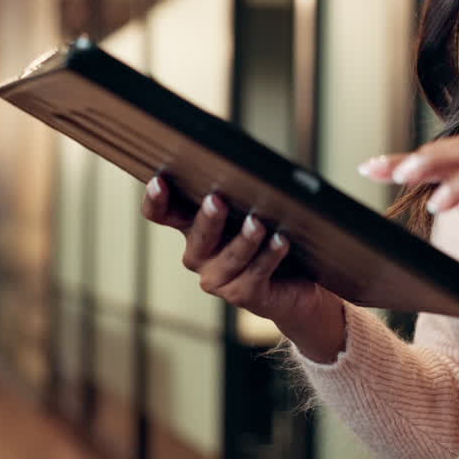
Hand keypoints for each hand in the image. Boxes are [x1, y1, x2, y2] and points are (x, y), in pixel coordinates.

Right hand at [141, 175, 345, 362]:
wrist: (302, 282)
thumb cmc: (271, 235)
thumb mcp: (252, 208)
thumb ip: (240, 191)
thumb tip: (247, 164)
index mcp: (193, 226)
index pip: (162, 213)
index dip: (156, 200)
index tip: (159, 181)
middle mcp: (200, 254)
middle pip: (197, 236)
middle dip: (207, 218)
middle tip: (216, 200)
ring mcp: (219, 278)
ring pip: (229, 257)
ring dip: (244, 239)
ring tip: (258, 223)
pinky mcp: (243, 295)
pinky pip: (255, 274)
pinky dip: (268, 256)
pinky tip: (281, 241)